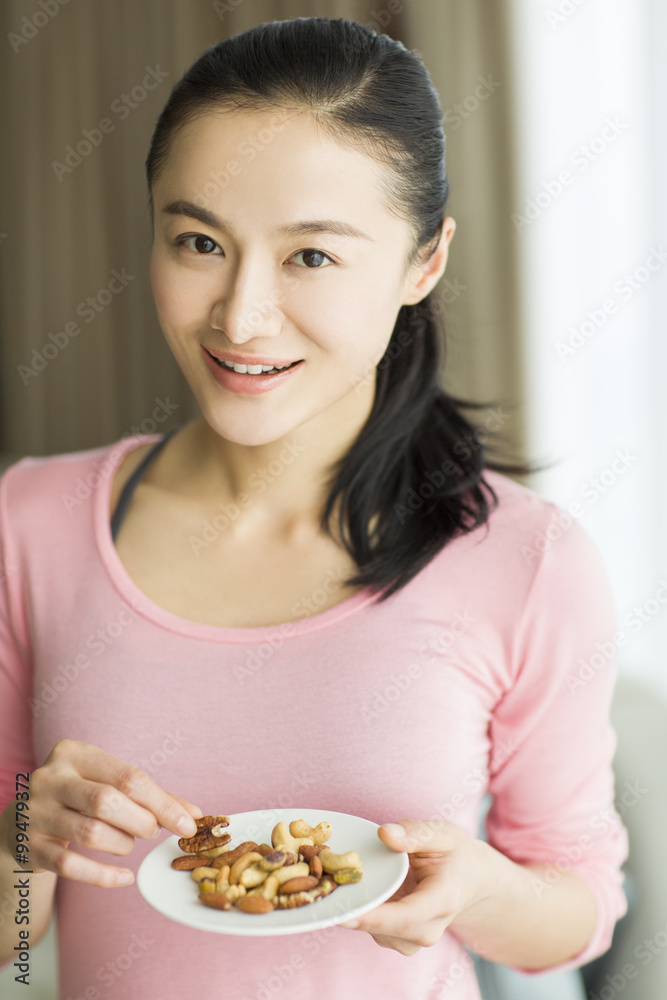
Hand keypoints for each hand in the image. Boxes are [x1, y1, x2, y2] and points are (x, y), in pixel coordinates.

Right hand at [0, 739, 201, 887]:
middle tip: (151, 832)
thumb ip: (150, 796)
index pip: (127, 777)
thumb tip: (194, 815)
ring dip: (122, 844)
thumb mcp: (106, 784)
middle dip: (141, 821)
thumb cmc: (77, 798)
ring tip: (129, 844)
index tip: (188, 824)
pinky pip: (71, 866)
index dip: (162, 803)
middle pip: (107, 801)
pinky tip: (125, 877)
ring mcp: (35, 813)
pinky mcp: (29, 847)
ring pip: (90, 832)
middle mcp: (50, 779)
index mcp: (74, 754)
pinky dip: (104, 876)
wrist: (19, 823)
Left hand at [340, 819, 493, 955]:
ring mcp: (412, 939)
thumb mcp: (441, 834)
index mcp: (442, 901)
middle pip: (384, 928)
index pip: (405, 916)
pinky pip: (372, 927)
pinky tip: (345, 888)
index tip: (341, 913)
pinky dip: (357, 910)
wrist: (468, 880)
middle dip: (351, 910)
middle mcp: (427, 928)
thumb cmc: (454, 854)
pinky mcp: (398, 938)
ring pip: (374, 930)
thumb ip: (414, 833)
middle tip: (318, 890)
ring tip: (329, 881)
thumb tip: (384, 833)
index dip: (372, 917)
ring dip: (351, 909)